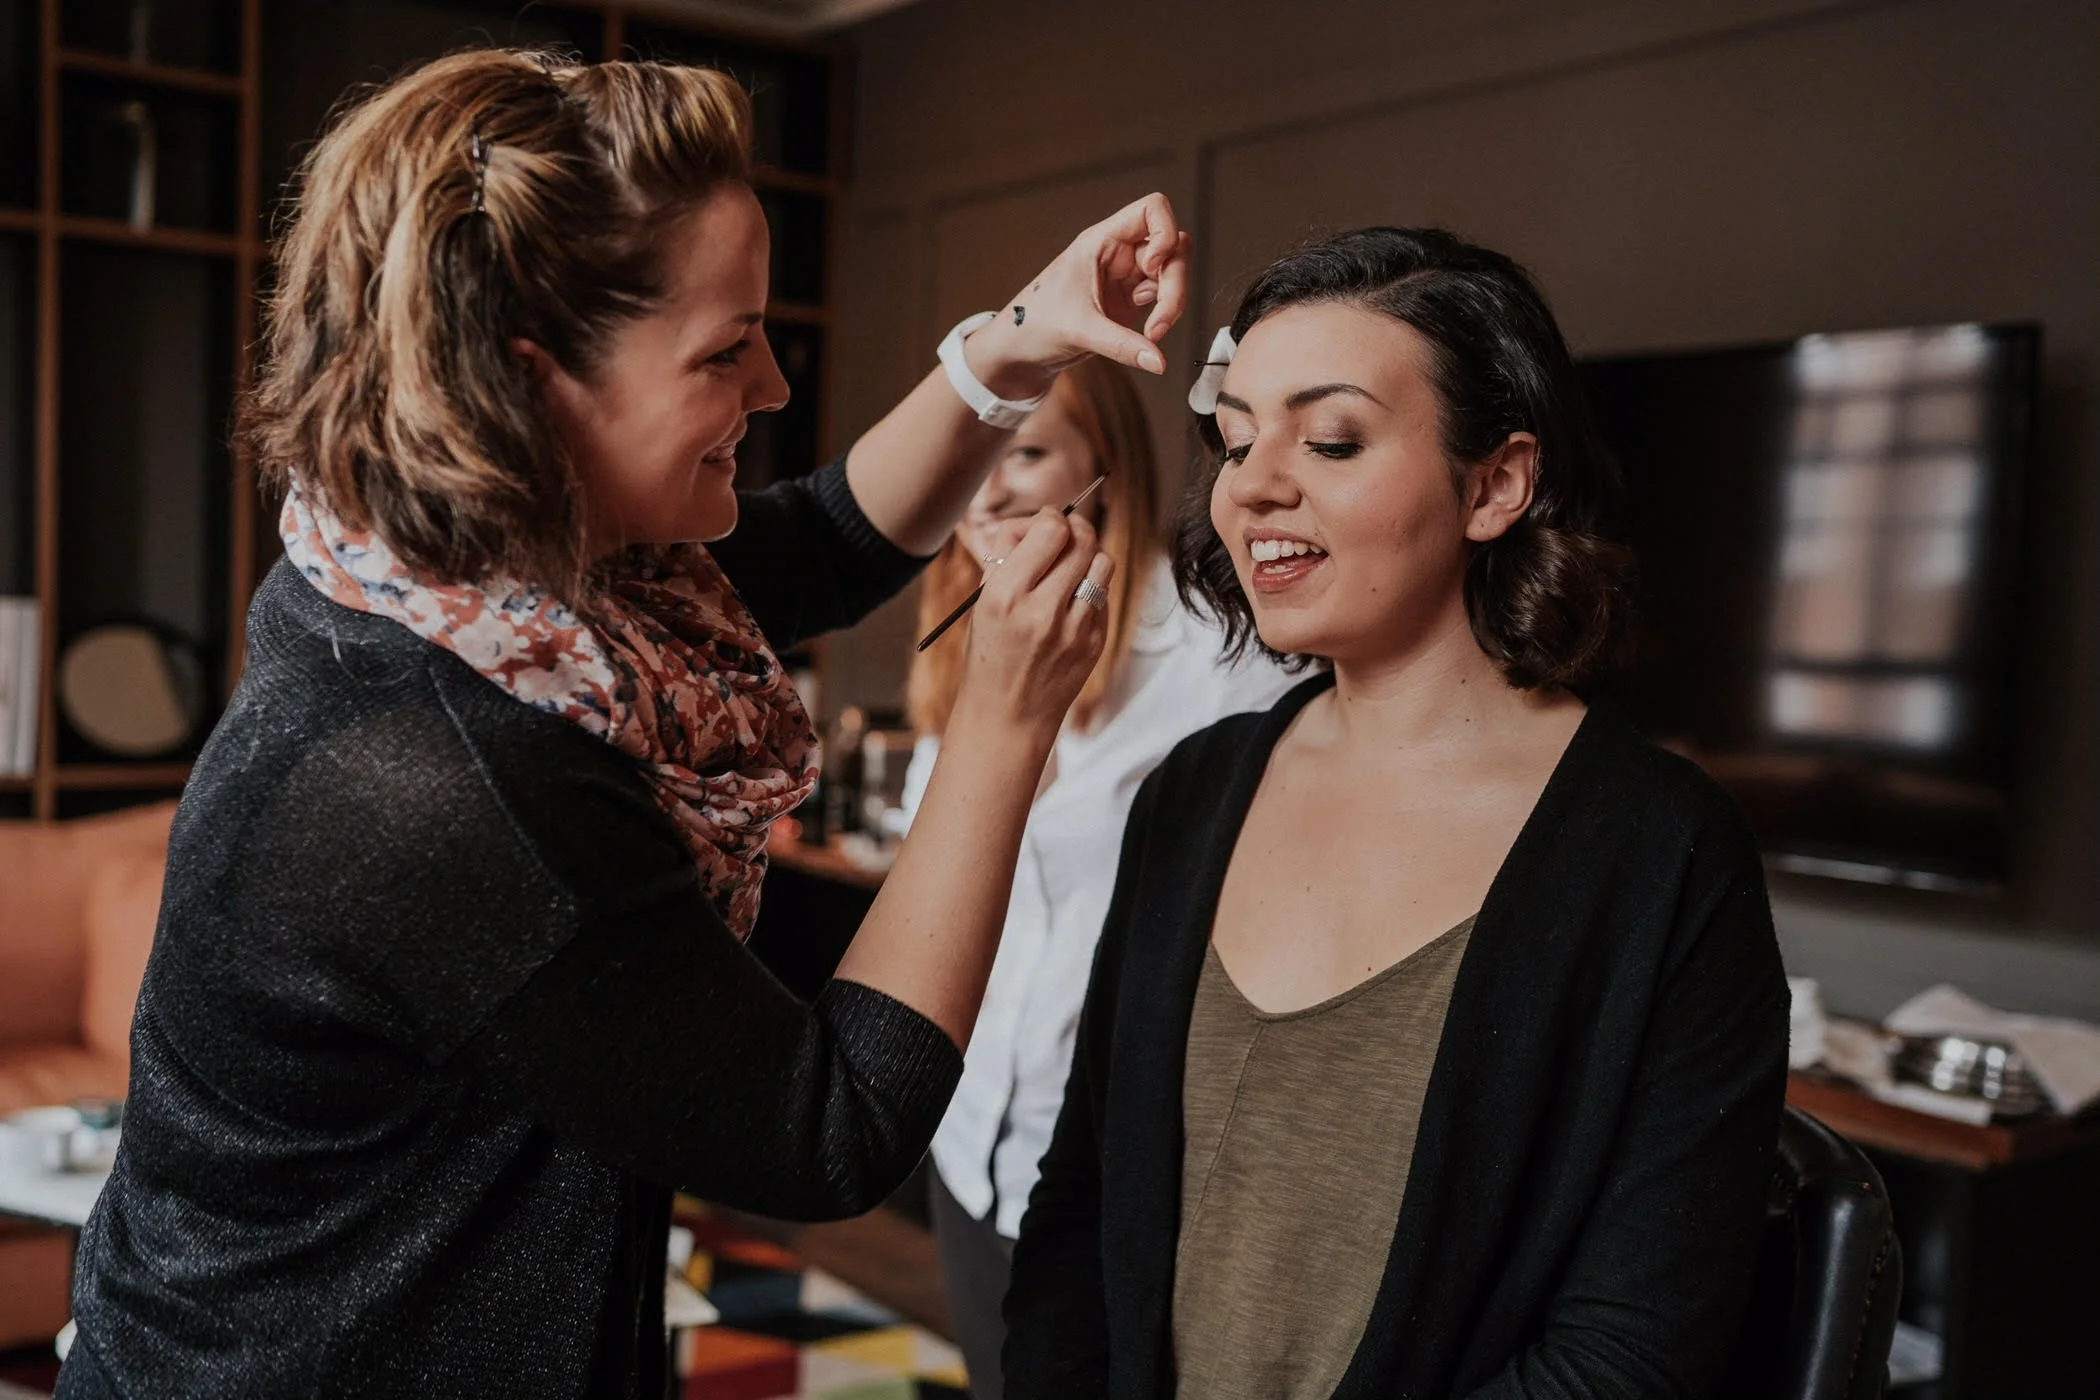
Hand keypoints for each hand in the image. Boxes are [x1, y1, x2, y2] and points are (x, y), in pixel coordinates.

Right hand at [954, 508, 1114, 737]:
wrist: (1008, 715)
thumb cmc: (989, 653)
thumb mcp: (983, 602)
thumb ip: (1008, 556)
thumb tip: (1039, 520)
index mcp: (1005, 595)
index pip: (1050, 529)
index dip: (1052, 517)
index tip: (1046, 522)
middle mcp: (1042, 610)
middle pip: (1081, 540)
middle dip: (1074, 529)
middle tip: (1064, 534)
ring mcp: (1074, 629)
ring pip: (1102, 562)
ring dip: (1089, 555)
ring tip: (1071, 565)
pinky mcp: (1094, 642)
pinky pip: (1103, 594)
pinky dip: (1090, 587)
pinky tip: (1071, 600)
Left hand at [963, 193, 1190, 399]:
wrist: (1019, 350)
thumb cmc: (1035, 324)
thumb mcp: (1079, 331)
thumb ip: (1123, 346)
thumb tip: (1159, 361)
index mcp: (1101, 241)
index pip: (1152, 209)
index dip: (1165, 233)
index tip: (1151, 267)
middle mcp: (1118, 253)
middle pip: (1172, 248)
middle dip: (1174, 283)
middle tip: (1160, 321)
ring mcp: (1126, 276)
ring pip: (1172, 273)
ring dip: (1172, 302)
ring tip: (1152, 334)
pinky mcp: (1129, 300)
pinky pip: (1163, 297)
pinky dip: (1164, 315)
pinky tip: (1146, 337)